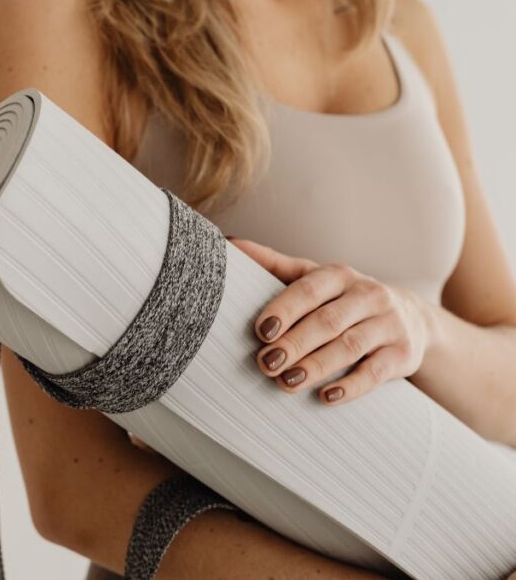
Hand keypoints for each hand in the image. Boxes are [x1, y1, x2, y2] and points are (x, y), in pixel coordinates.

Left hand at [229, 237, 432, 404]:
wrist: (410, 318)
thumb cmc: (343, 298)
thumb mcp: (314, 278)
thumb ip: (273, 264)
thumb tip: (231, 244)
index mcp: (339, 275)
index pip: (309, 289)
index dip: (284, 309)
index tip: (261, 330)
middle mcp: (368, 295)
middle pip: (328, 321)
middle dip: (295, 343)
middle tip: (267, 363)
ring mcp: (389, 324)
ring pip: (350, 347)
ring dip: (316, 366)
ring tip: (287, 382)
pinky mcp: (403, 354)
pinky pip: (376, 372)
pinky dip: (351, 387)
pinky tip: (326, 397)